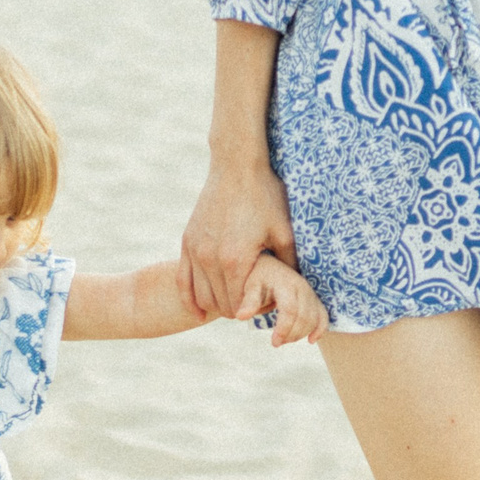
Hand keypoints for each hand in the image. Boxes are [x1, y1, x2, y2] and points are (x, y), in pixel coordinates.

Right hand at [180, 158, 295, 321]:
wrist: (237, 166)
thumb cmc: (265, 197)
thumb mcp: (285, 232)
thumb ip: (289, 264)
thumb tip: (297, 289)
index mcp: (236, 260)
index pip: (239, 305)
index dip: (252, 311)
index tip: (265, 307)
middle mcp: (210, 259)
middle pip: (220, 304)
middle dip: (237, 311)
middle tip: (253, 306)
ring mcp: (195, 250)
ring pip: (201, 296)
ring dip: (216, 306)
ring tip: (233, 304)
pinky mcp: (187, 241)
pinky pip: (182, 280)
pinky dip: (189, 299)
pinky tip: (197, 312)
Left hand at [247, 253, 327, 346]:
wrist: (269, 267)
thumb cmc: (258, 278)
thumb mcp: (251, 287)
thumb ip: (249, 301)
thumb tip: (240, 316)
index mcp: (285, 283)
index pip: (290, 310)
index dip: (284, 329)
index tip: (274, 342)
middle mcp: (302, 287)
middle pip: (304, 317)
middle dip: (291, 335)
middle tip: (276, 343)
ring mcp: (310, 293)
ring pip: (313, 320)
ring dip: (300, 334)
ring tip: (284, 339)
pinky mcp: (315, 300)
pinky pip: (323, 316)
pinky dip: (320, 329)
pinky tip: (311, 340)